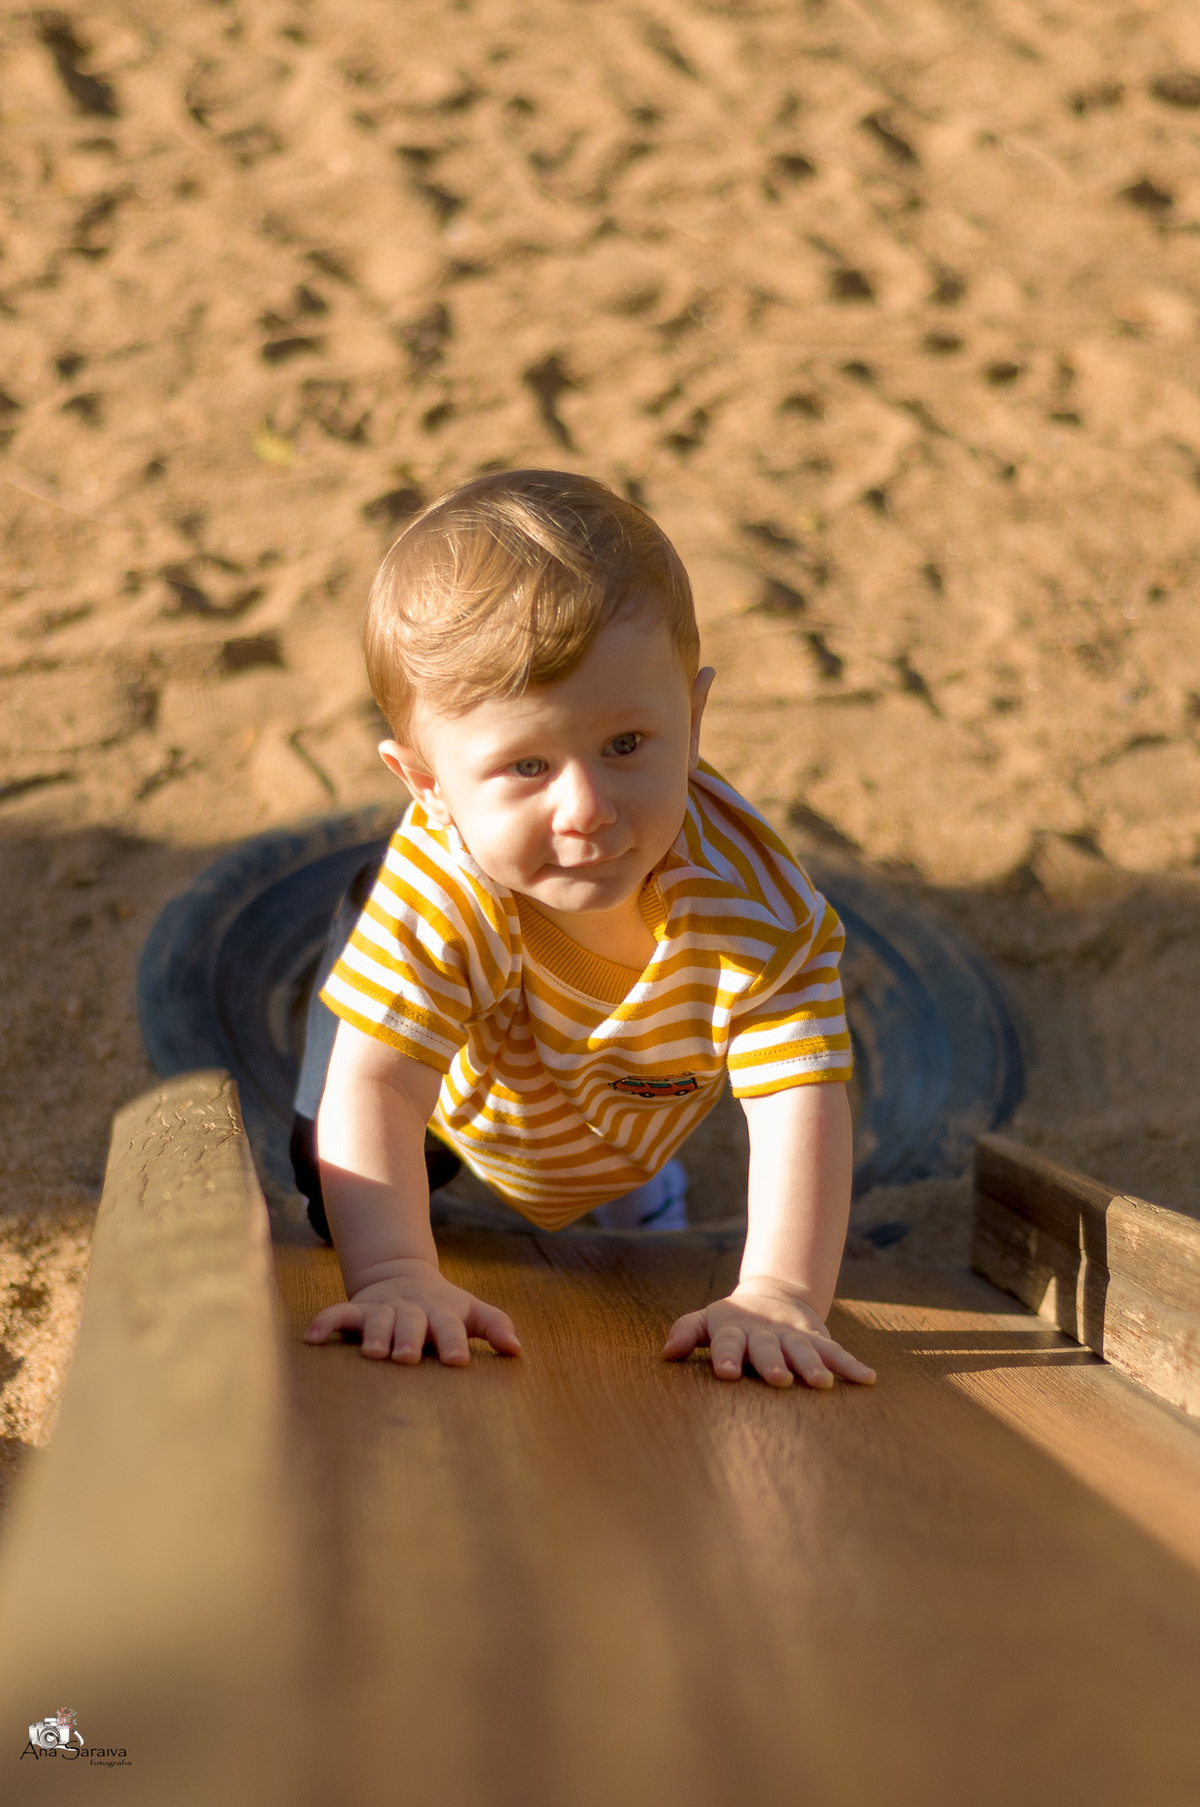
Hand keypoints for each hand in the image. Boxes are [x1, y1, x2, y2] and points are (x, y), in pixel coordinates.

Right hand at [304, 1256, 521, 1366]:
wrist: (402, 1273)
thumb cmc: (444, 1306)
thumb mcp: (471, 1311)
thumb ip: (494, 1326)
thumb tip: (517, 1349)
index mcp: (441, 1312)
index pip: (451, 1327)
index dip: (454, 1342)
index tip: (458, 1361)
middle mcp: (411, 1310)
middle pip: (411, 1323)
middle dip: (409, 1339)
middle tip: (408, 1357)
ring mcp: (383, 1308)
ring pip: (377, 1319)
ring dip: (374, 1334)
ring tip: (371, 1352)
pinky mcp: (358, 1309)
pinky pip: (338, 1315)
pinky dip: (325, 1323)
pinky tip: (312, 1339)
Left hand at [663, 1280, 875, 1388]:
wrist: (774, 1295)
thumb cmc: (732, 1322)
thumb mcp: (707, 1321)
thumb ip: (687, 1332)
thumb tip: (666, 1353)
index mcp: (735, 1329)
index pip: (727, 1341)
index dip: (725, 1355)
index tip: (724, 1372)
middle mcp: (766, 1333)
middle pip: (768, 1347)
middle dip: (773, 1363)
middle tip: (778, 1379)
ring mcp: (793, 1335)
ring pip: (805, 1350)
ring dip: (813, 1365)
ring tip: (823, 1384)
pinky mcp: (818, 1339)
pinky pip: (836, 1352)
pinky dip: (851, 1365)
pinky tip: (868, 1379)